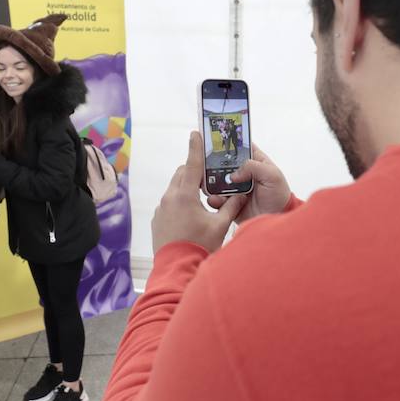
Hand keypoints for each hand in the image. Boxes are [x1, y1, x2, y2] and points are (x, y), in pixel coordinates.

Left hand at [152, 132, 247, 253]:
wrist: (176, 267)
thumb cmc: (199, 245)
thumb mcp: (220, 225)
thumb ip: (231, 206)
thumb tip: (242, 194)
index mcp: (186, 195)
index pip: (192, 165)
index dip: (195, 148)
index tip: (196, 133)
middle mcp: (170, 197)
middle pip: (182, 175)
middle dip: (194, 172)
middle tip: (207, 179)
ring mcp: (161, 208)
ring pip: (174, 189)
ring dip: (187, 189)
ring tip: (201, 201)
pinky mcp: (157, 219)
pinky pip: (169, 203)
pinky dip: (179, 202)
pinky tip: (190, 217)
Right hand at [204, 143, 291, 221]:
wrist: (277, 218)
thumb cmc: (280, 196)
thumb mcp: (272, 175)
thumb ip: (253, 167)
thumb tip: (234, 173)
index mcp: (255, 162)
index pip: (240, 147)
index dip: (229, 142)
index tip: (215, 138)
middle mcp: (243, 174)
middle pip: (223, 163)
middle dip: (213, 164)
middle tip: (204, 164)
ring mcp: (235, 188)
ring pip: (217, 181)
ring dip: (212, 182)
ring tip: (209, 183)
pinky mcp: (230, 203)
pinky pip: (218, 199)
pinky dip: (215, 199)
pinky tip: (216, 199)